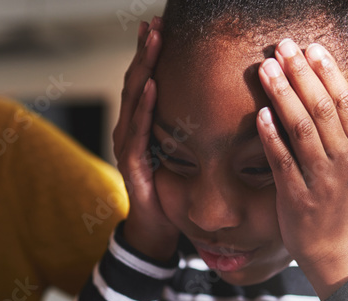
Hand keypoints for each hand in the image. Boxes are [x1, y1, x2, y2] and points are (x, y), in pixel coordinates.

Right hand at [113, 17, 178, 261]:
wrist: (157, 230)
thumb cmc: (172, 192)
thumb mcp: (184, 153)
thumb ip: (190, 129)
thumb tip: (220, 105)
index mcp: (141, 126)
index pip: (145, 81)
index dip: (151, 54)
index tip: (160, 26)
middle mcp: (129, 131)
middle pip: (136, 82)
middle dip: (145, 51)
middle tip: (154, 23)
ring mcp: (126, 146)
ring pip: (133, 99)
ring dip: (143, 69)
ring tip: (152, 42)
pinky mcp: (130, 164)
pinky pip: (137, 131)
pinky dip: (144, 107)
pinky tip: (152, 87)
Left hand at [257, 39, 347, 298]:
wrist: (338, 252)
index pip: (345, 103)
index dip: (327, 73)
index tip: (311, 48)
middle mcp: (345, 163)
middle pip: (320, 109)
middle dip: (300, 74)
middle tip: (282, 46)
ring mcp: (320, 180)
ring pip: (299, 129)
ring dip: (281, 95)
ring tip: (266, 68)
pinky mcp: (296, 197)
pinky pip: (282, 161)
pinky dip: (271, 136)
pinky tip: (260, 113)